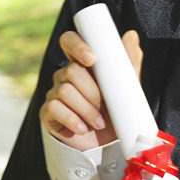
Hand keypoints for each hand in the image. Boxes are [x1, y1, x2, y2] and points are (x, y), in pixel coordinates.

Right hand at [39, 29, 141, 150]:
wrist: (107, 144)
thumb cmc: (114, 110)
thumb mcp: (127, 87)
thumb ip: (129, 62)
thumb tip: (131, 35)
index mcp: (82, 64)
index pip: (69, 41)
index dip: (76, 46)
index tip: (91, 59)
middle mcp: (65, 75)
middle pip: (71, 71)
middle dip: (92, 91)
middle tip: (103, 105)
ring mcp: (55, 93)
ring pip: (65, 91)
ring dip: (86, 110)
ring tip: (98, 122)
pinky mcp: (48, 112)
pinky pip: (55, 108)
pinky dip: (73, 120)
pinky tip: (83, 128)